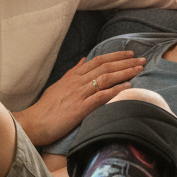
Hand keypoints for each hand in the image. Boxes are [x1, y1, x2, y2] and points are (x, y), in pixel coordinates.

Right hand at [14, 50, 145, 145]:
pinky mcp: (79, 109)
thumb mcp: (58, 85)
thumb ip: (73, 72)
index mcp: (73, 76)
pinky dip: (115, 90)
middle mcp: (77, 82)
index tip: (130, 54)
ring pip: (105, 78)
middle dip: (125, 62)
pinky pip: (100, 97)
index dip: (115, 56)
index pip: (98, 61)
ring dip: (124, 73)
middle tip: (142, 60)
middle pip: (105, 67)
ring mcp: (78, 95)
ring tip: (139, 70)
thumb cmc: (45, 108)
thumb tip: (84, 60)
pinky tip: (127, 87)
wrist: (33, 123)